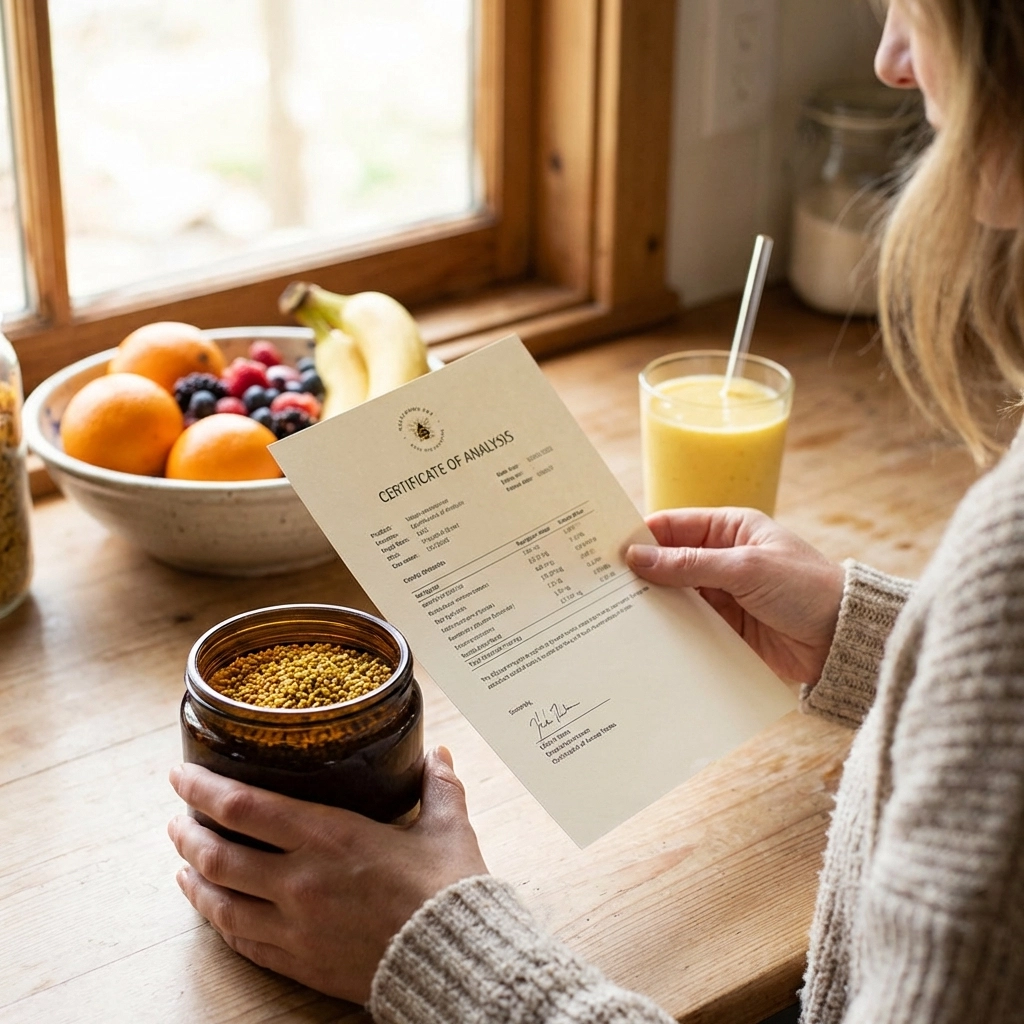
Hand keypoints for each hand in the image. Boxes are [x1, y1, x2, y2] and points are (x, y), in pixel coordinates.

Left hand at [167, 747, 486, 1003]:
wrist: (452, 960)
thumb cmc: (447, 890)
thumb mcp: (448, 826)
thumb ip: (439, 785)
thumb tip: (441, 753)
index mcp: (329, 836)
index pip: (244, 807)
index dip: (202, 789)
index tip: (181, 775)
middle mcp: (299, 881)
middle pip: (218, 854)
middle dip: (187, 833)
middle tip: (177, 819)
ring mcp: (293, 927)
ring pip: (220, 902)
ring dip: (193, 878)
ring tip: (182, 864)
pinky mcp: (299, 962)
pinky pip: (242, 941)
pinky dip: (219, 921)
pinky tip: (215, 911)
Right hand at [626, 507, 844, 683]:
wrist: (845, 640)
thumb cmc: (806, 589)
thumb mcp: (746, 568)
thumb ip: (689, 564)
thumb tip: (637, 557)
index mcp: (730, 529)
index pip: (673, 526)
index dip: (641, 536)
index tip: (606, 550)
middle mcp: (721, 559)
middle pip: (668, 562)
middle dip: (639, 574)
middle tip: (600, 586)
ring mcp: (722, 595)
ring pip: (674, 596)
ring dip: (652, 605)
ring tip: (613, 615)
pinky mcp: (725, 628)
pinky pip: (687, 626)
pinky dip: (668, 631)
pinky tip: (644, 638)